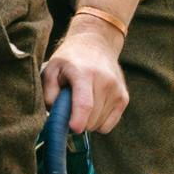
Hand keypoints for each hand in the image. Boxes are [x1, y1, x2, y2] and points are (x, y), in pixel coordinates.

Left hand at [44, 18, 128, 134]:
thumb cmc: (69, 59)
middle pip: (91, 119)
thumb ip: (49, 92)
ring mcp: (117, 90)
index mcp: (84, 73)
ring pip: (98, 125)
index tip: (73, 129)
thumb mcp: (51, 69)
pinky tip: (93, 107)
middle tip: (68, 108)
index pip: (85, 103)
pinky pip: (108, 126)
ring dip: (87, 121)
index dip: (78, 121)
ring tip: (82, 102)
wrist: (96, 44)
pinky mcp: (124, 98)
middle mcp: (105, 81)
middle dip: (76, 121)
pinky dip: (98, 122)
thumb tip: (54, 114)